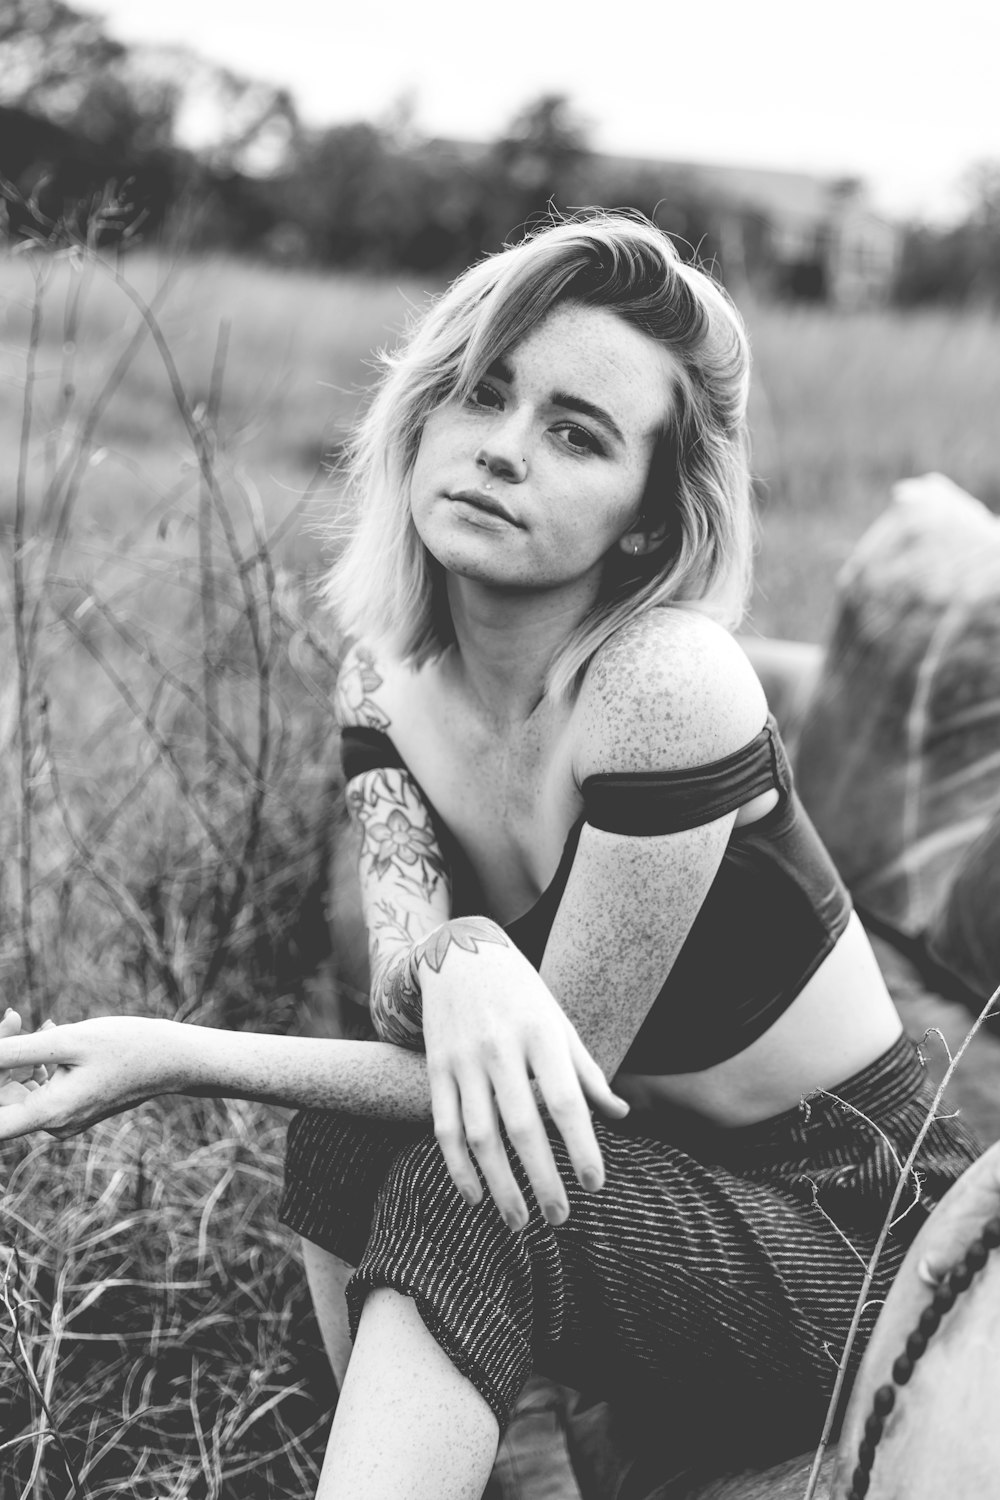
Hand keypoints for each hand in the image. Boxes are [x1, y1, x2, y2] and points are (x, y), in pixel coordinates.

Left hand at [0, 1012, 184, 1139]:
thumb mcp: (68, 1041)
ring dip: (18, 1057)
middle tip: (14, 1016)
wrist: (172, 1058)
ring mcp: (63, 1118)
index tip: (1, 1050)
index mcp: (50, 1113)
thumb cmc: (126, 1046)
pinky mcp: (73, 1107)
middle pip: (4, 1099)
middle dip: (2, 1059)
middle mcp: (54, 1123)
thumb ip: (14, 1050)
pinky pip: (41, 1087)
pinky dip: (38, 1061)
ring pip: (21, 1089)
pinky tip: (52, 1033)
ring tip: (37, 1023)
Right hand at [416, 919, 628, 1230]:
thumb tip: (620, 1115)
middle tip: (559, 1219)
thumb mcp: (559, 1022)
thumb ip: (586, 1072)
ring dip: (500, 1185)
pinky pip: (444, 1128)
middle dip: (542, 1179)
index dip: (581, 1145)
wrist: (459, 954)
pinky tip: (476, 1197)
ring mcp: (463, 1061)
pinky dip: (458, 1168)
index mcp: (541, 1035)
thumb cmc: (522, 995)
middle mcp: (501, 1049)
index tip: (595, 1184)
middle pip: (521, 1127)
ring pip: (479, 1136)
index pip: (564, 1100)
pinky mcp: (436, 1069)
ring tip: (520, 1221)